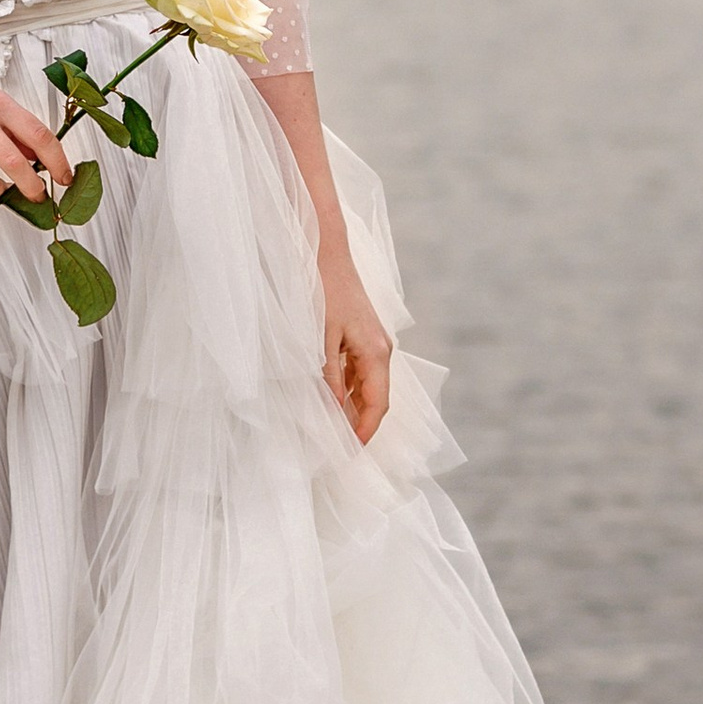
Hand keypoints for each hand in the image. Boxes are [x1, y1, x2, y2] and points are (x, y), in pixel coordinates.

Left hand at [321, 248, 392, 443]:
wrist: (326, 251)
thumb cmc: (323, 292)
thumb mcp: (320, 340)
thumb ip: (328, 378)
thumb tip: (332, 413)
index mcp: (376, 353)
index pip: (378, 404)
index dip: (364, 431)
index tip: (349, 452)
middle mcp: (382, 349)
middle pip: (376, 398)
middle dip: (359, 423)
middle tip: (337, 446)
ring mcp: (375, 341)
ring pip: (368, 385)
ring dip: (352, 406)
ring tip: (331, 427)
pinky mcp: (364, 335)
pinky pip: (360, 371)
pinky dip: (348, 388)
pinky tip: (329, 396)